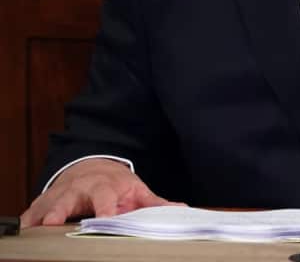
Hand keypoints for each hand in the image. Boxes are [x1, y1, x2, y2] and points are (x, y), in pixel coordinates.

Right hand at [19, 158, 182, 227]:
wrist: (94, 166)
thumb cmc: (117, 183)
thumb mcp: (137, 190)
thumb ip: (155, 202)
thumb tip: (180, 209)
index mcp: (106, 186)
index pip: (106, 198)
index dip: (107, 209)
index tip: (106, 220)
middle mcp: (81, 187)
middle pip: (70, 198)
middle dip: (61, 209)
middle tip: (54, 222)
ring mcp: (62, 193)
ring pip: (47, 202)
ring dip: (40, 214)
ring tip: (32, 227)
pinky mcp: (46, 199)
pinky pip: (34, 209)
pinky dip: (29, 218)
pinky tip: (24, 228)